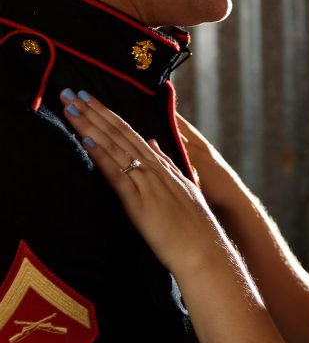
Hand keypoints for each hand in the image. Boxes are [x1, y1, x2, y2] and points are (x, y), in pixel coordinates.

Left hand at [60, 90, 229, 278]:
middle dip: (93, 111)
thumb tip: (151, 142)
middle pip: (119, 133)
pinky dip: (101, 157)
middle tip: (71, 91)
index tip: (88, 98)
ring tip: (71, 108)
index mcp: (161, 165)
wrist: (205, 250)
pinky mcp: (140, 203)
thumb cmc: (193, 227)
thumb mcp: (181, 187)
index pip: (129, 132)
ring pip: (115, 148)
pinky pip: (118, 175)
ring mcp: (147, 183)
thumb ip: (165, 163)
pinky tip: (86, 141)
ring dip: (91, 126)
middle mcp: (154, 168)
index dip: (107, 114)